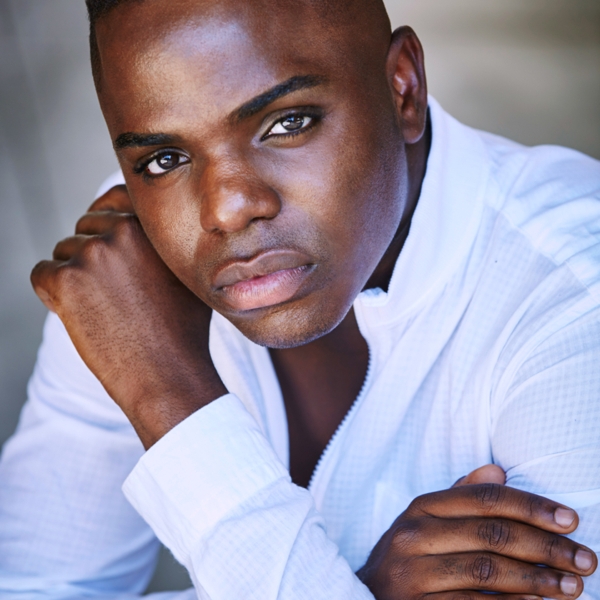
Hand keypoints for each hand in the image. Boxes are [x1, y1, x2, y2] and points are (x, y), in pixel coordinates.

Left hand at [31, 185, 226, 447]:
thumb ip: (165, 244)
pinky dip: (54, 296)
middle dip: (92, 255)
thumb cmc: (183, 330)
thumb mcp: (188, 274)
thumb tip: (149, 233)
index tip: (106, 239)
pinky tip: (84, 317)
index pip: (115, 199)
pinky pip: (42, 275)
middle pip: (86, 227)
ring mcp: (92, 253)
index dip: (106, 219)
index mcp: (151, 225)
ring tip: (105, 310)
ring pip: (64, 253)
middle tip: (112, 293)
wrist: (169, 373)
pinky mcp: (65, 280)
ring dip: (75, 277)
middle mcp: (121, 229)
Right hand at [357, 464, 596, 599]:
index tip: (570, 519)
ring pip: (487, 571)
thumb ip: (461, 495)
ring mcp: (412, 573)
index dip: (530, 506)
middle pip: (491, 534)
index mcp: (421, 506)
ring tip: (573, 587)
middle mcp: (414, 534)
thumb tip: (498, 471)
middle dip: (545, 546)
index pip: (483, 498)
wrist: (367, 595)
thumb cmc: (410, 554)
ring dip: (537, 580)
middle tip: (585, 559)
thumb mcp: (426, 519)